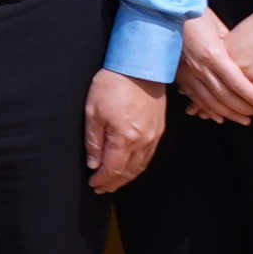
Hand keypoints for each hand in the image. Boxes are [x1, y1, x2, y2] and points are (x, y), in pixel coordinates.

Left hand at [81, 69, 163, 194]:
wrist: (140, 65)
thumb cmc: (114, 84)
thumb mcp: (93, 111)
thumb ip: (93, 141)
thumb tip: (94, 163)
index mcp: (125, 138)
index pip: (113, 168)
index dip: (102, 179)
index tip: (94, 184)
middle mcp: (143, 141)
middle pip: (128, 171)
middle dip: (114, 182)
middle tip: (102, 188)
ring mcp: (154, 135)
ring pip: (140, 165)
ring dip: (126, 177)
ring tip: (114, 182)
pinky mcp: (159, 128)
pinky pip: (149, 155)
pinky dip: (138, 165)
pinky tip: (131, 166)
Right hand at [170, 11, 252, 126]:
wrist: (165, 10)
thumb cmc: (195, 13)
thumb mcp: (218, 27)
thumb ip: (229, 46)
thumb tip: (240, 61)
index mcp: (213, 55)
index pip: (237, 83)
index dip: (252, 97)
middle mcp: (200, 68)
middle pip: (225, 97)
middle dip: (243, 108)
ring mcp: (187, 74)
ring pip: (210, 102)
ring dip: (228, 114)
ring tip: (243, 119)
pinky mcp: (179, 76)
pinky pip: (195, 98)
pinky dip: (208, 110)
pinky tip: (218, 117)